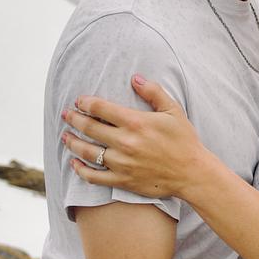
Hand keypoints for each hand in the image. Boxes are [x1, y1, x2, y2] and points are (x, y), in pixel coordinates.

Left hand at [61, 76, 204, 197]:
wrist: (192, 173)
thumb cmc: (184, 141)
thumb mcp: (173, 111)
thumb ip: (153, 92)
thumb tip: (135, 77)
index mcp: (135, 122)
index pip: (100, 108)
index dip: (85, 102)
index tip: (79, 101)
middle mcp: (125, 142)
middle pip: (88, 127)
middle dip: (73, 118)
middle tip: (66, 114)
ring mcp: (122, 163)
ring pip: (87, 151)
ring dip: (72, 142)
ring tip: (65, 136)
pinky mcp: (122, 180)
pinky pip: (94, 176)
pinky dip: (80, 169)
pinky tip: (75, 162)